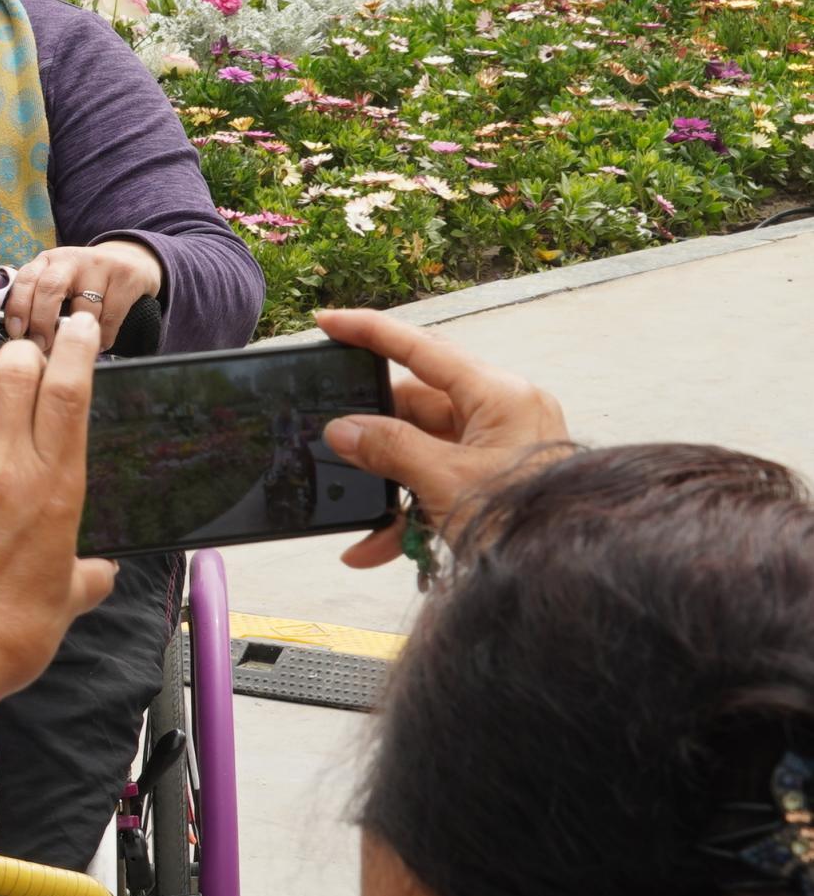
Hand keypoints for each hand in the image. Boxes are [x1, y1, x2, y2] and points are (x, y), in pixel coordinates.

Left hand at [0, 314, 118, 705]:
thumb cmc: (5, 636)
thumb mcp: (66, 603)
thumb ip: (86, 577)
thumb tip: (101, 573)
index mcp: (54, 490)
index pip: (70, 394)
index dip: (75, 348)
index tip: (77, 328)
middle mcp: (3, 469)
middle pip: (16, 372)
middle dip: (21, 355)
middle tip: (19, 366)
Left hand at [2, 239, 162, 350]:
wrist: (132, 260)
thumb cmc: (85, 282)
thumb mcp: (58, 281)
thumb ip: (38, 301)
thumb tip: (21, 342)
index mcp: (47, 261)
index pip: (25, 279)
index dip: (17, 307)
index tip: (16, 332)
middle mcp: (70, 259)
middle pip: (50, 288)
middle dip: (41, 322)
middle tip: (41, 345)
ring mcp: (100, 266)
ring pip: (83, 308)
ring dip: (77, 335)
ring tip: (72, 350)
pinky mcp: (126, 277)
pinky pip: (111, 316)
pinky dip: (103, 336)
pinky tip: (100, 344)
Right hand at [315, 309, 571, 568]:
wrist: (567, 574)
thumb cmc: (525, 521)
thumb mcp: (445, 482)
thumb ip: (389, 448)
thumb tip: (342, 430)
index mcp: (500, 396)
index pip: (423, 348)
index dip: (371, 332)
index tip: (328, 321)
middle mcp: (502, 413)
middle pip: (418, 401)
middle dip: (373, 427)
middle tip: (331, 437)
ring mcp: (498, 447)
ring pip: (423, 447)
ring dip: (387, 480)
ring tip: (354, 506)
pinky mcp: (492, 478)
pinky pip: (438, 480)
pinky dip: (407, 508)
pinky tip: (374, 545)